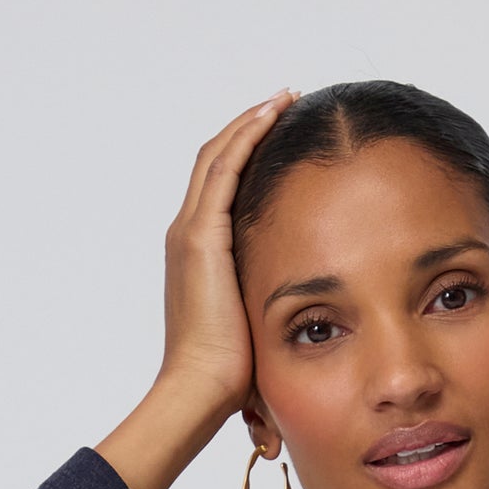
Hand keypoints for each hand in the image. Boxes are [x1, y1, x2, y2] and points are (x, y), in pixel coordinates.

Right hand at [157, 88, 297, 416]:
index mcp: (196, 257)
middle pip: (215, 162)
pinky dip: (247, 136)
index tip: (278, 136)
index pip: (219, 190)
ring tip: (284, 98)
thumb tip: (302, 321)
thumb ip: (267, 309)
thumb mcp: (251, 329)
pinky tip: (273, 114)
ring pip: (218, 156)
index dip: (245, 157)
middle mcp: (186, 236)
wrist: (198, 390)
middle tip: (284, 103)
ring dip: (251, 122)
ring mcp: (190, 233)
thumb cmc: (227, 377)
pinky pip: (225, 169)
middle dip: (248, 129)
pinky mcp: (201, 237)